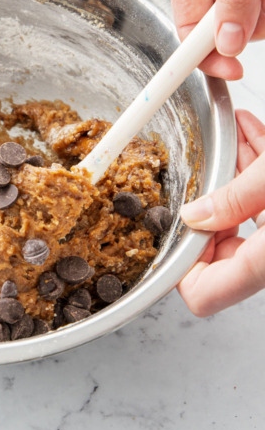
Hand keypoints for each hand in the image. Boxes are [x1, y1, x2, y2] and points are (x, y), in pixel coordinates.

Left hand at [177, 110, 264, 315]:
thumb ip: (234, 199)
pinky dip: (257, 168)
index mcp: (264, 264)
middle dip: (210, 201)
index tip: (173, 226)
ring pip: (245, 215)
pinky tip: (252, 135)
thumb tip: (195, 214)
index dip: (179, 266)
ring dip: (235, 176)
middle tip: (207, 170)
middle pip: (220, 248)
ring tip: (235, 138)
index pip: (201, 294)